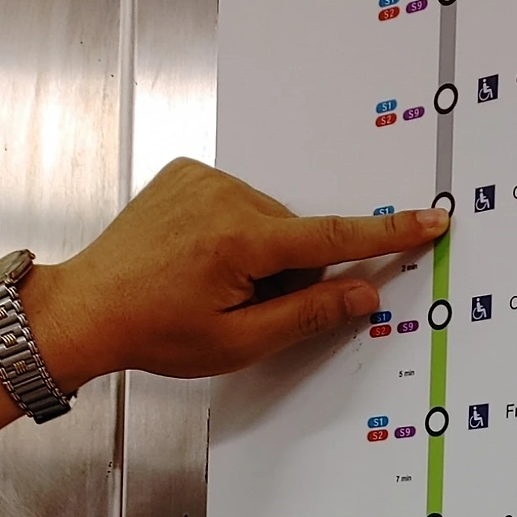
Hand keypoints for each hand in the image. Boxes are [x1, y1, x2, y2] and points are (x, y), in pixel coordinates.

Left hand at [25, 157, 448, 387]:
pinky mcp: (187, 174)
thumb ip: (309, 315)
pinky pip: (239, 204)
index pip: (333, 238)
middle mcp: (224, 196)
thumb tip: (363, 295)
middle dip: (287, 275)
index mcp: (240, 240)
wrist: (86, 309)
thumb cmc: (153, 331)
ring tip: (210, 286)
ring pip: (269, 222)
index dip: (387, 234)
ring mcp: (203, 179)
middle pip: (297, 238)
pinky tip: (200, 260)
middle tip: (239, 309)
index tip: (430, 220)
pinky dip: (235, 234)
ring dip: (260, 256)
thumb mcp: (239, 342)